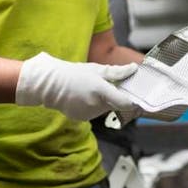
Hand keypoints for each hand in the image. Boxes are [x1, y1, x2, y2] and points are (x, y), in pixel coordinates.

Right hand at [15, 52, 137, 120]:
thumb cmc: (73, 73)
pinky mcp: (81, 118)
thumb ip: (116, 72)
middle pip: (114, 105)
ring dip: (102, 103)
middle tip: (107, 88)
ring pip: (104, 110)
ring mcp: (88, 113)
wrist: (50, 85)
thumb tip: (133, 68)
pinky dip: (92, 107)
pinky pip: (93, 113)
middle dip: (114, 98)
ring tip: (90, 91)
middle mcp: (95, 105)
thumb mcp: (96, 69)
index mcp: (100, 90)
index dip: (133, 103)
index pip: (124, 102)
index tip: (138, 101)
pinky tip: (83, 98)